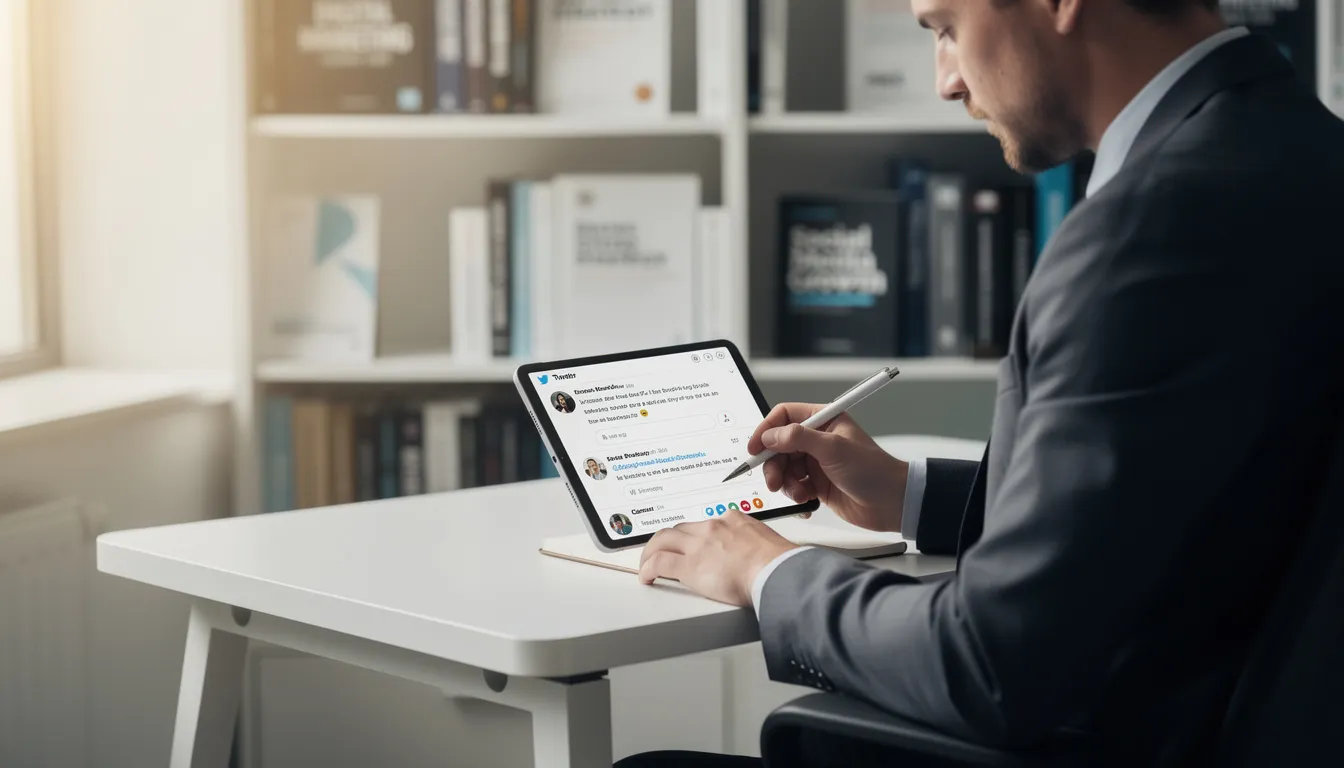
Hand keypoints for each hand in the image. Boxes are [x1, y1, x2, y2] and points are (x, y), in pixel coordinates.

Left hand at [638, 509, 797, 605]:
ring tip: (647, 563)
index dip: (692, 536)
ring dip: (651, 551)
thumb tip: (755, 555)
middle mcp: (712, 527)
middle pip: (679, 529)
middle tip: (660, 550)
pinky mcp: (689, 566)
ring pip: (663, 541)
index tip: (690, 544)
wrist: (776, 571)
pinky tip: (646, 577)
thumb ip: (754, 543)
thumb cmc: (779, 563)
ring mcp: (698, 545)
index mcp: (732, 519)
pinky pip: (659, 563)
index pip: (703, 524)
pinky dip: (648, 569)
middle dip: (667, 540)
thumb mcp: (767, 542)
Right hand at [748, 403, 908, 532]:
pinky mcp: (817, 484)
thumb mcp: (833, 448)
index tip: (754, 449)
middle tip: (774, 481)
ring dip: (785, 482)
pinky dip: (794, 494)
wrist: (892, 503)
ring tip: (797, 493)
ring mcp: (816, 462)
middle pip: (778, 445)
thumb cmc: (873, 470)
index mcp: (824, 420)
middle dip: (773, 464)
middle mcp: (817, 439)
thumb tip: (770, 435)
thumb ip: (798, 438)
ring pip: (783, 468)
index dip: (766, 430)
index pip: (784, 416)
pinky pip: (793, 486)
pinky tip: (806, 501)